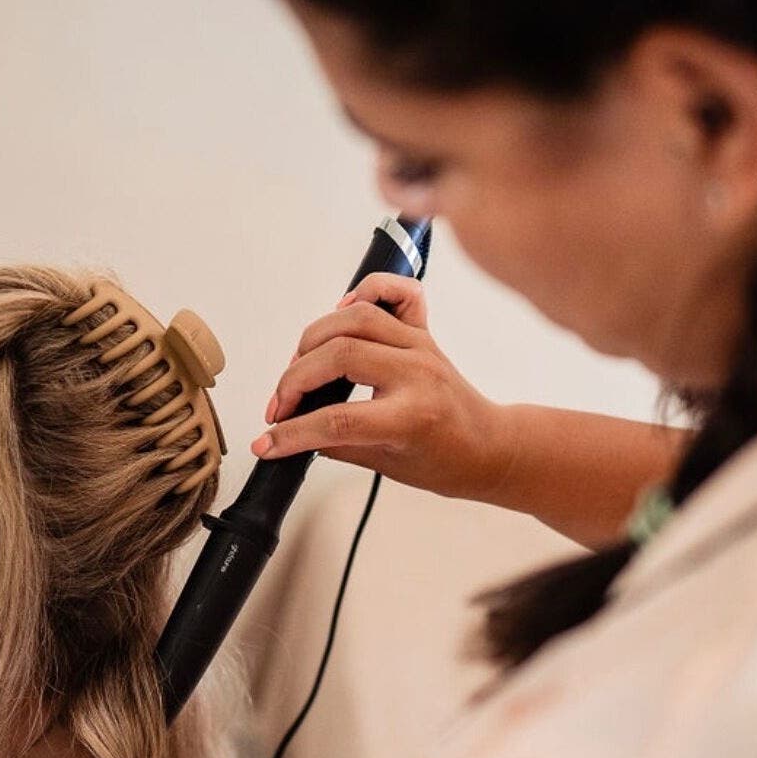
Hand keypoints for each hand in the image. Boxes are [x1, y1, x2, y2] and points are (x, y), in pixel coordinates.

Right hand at [255, 273, 516, 502]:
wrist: (489, 447)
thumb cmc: (447, 461)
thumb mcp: (387, 465)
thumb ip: (337, 445)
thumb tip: (290, 435)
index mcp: (413, 416)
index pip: (337, 420)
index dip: (293, 434)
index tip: (267, 443)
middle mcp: (418, 373)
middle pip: (339, 356)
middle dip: (295, 381)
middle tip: (278, 407)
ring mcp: (421, 347)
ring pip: (356, 319)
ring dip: (314, 340)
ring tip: (298, 369)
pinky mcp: (423, 333)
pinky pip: (398, 293)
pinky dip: (366, 292)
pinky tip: (341, 311)